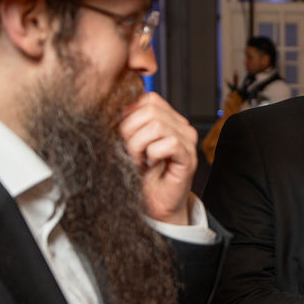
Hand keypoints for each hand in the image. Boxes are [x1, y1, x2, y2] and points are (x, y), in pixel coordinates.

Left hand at [119, 92, 196, 224]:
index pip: (148, 98)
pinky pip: (169, 143)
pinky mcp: (189, 157)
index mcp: (168, 118)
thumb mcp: (128, 143)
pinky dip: (153, 155)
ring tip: (139, 160)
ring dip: (139, 145)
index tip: (123, 135)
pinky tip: (151, 165)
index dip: (129, 114)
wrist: (154, 204)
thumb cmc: (141, 175)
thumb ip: (127, 124)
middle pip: (150, 109)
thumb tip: (113, 108)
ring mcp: (187, 141)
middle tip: (130, 151)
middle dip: (131, 131)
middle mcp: (181, 126)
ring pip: (157, 126)